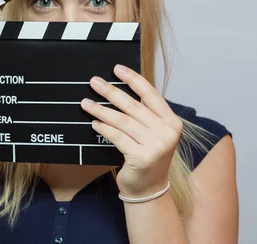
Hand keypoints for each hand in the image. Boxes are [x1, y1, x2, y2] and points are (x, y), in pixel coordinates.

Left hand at [80, 64, 182, 197]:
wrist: (149, 188)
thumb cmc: (146, 155)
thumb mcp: (152, 133)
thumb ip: (143, 114)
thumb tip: (117, 90)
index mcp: (171, 122)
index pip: (151, 94)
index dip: (133, 79)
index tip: (117, 68)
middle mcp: (167, 132)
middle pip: (133, 106)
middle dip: (110, 91)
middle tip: (94, 81)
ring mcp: (157, 146)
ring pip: (122, 121)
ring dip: (101, 109)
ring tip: (85, 103)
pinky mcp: (142, 157)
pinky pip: (117, 137)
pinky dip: (103, 128)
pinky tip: (93, 123)